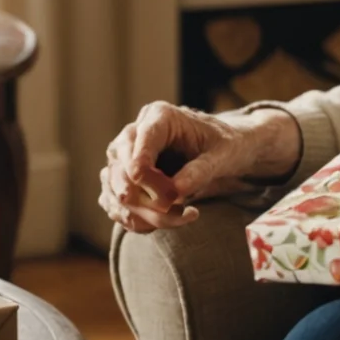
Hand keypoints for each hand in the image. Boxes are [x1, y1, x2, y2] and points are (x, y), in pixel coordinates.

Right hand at [98, 102, 299, 233]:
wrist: (221, 150)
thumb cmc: (223, 146)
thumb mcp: (222, 155)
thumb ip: (200, 170)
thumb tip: (175, 192)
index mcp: (158, 117)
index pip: (137, 143)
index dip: (144, 172)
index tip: (164, 198)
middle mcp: (133, 134)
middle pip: (122, 170)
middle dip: (148, 199)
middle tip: (179, 211)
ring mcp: (121, 158)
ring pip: (117, 193)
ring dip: (145, 215)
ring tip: (182, 216)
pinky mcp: (120, 180)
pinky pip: (117, 206)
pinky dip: (137, 221)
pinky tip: (164, 221)